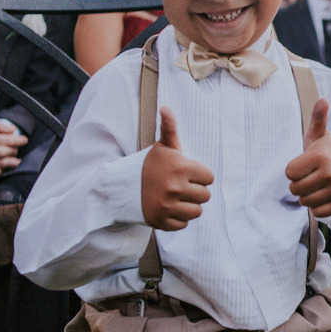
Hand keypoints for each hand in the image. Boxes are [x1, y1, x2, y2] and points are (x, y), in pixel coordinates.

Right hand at [141, 107, 213, 229]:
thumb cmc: (148, 165)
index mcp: (180, 167)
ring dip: (188, 206)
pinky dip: (177, 218)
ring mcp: (167, 206)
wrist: (121, 187)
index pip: (209, 178)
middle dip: (195, 191)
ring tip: (175, 198)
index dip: (199, 176)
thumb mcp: (161, 146)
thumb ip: (169, 128)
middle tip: (179, 186)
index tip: (186, 174)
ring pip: (196, 212)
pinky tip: (167, 208)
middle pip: (205, 196)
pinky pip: (183, 224)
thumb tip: (165, 108)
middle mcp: (175, 187)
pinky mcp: (161, 221)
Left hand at [286, 99, 330, 217]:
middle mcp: (330, 174)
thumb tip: (323, 100)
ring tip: (318, 185)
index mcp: (321, 156)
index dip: (294, 169)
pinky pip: (317, 213)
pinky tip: (325, 195)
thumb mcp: (320, 136)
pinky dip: (318, 206)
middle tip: (311, 176)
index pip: (289, 173)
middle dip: (299, 184)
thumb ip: (318, 119)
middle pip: (294, 189)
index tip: (305, 164)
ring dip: (307, 196)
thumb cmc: (328, 152)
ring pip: (305, 202)